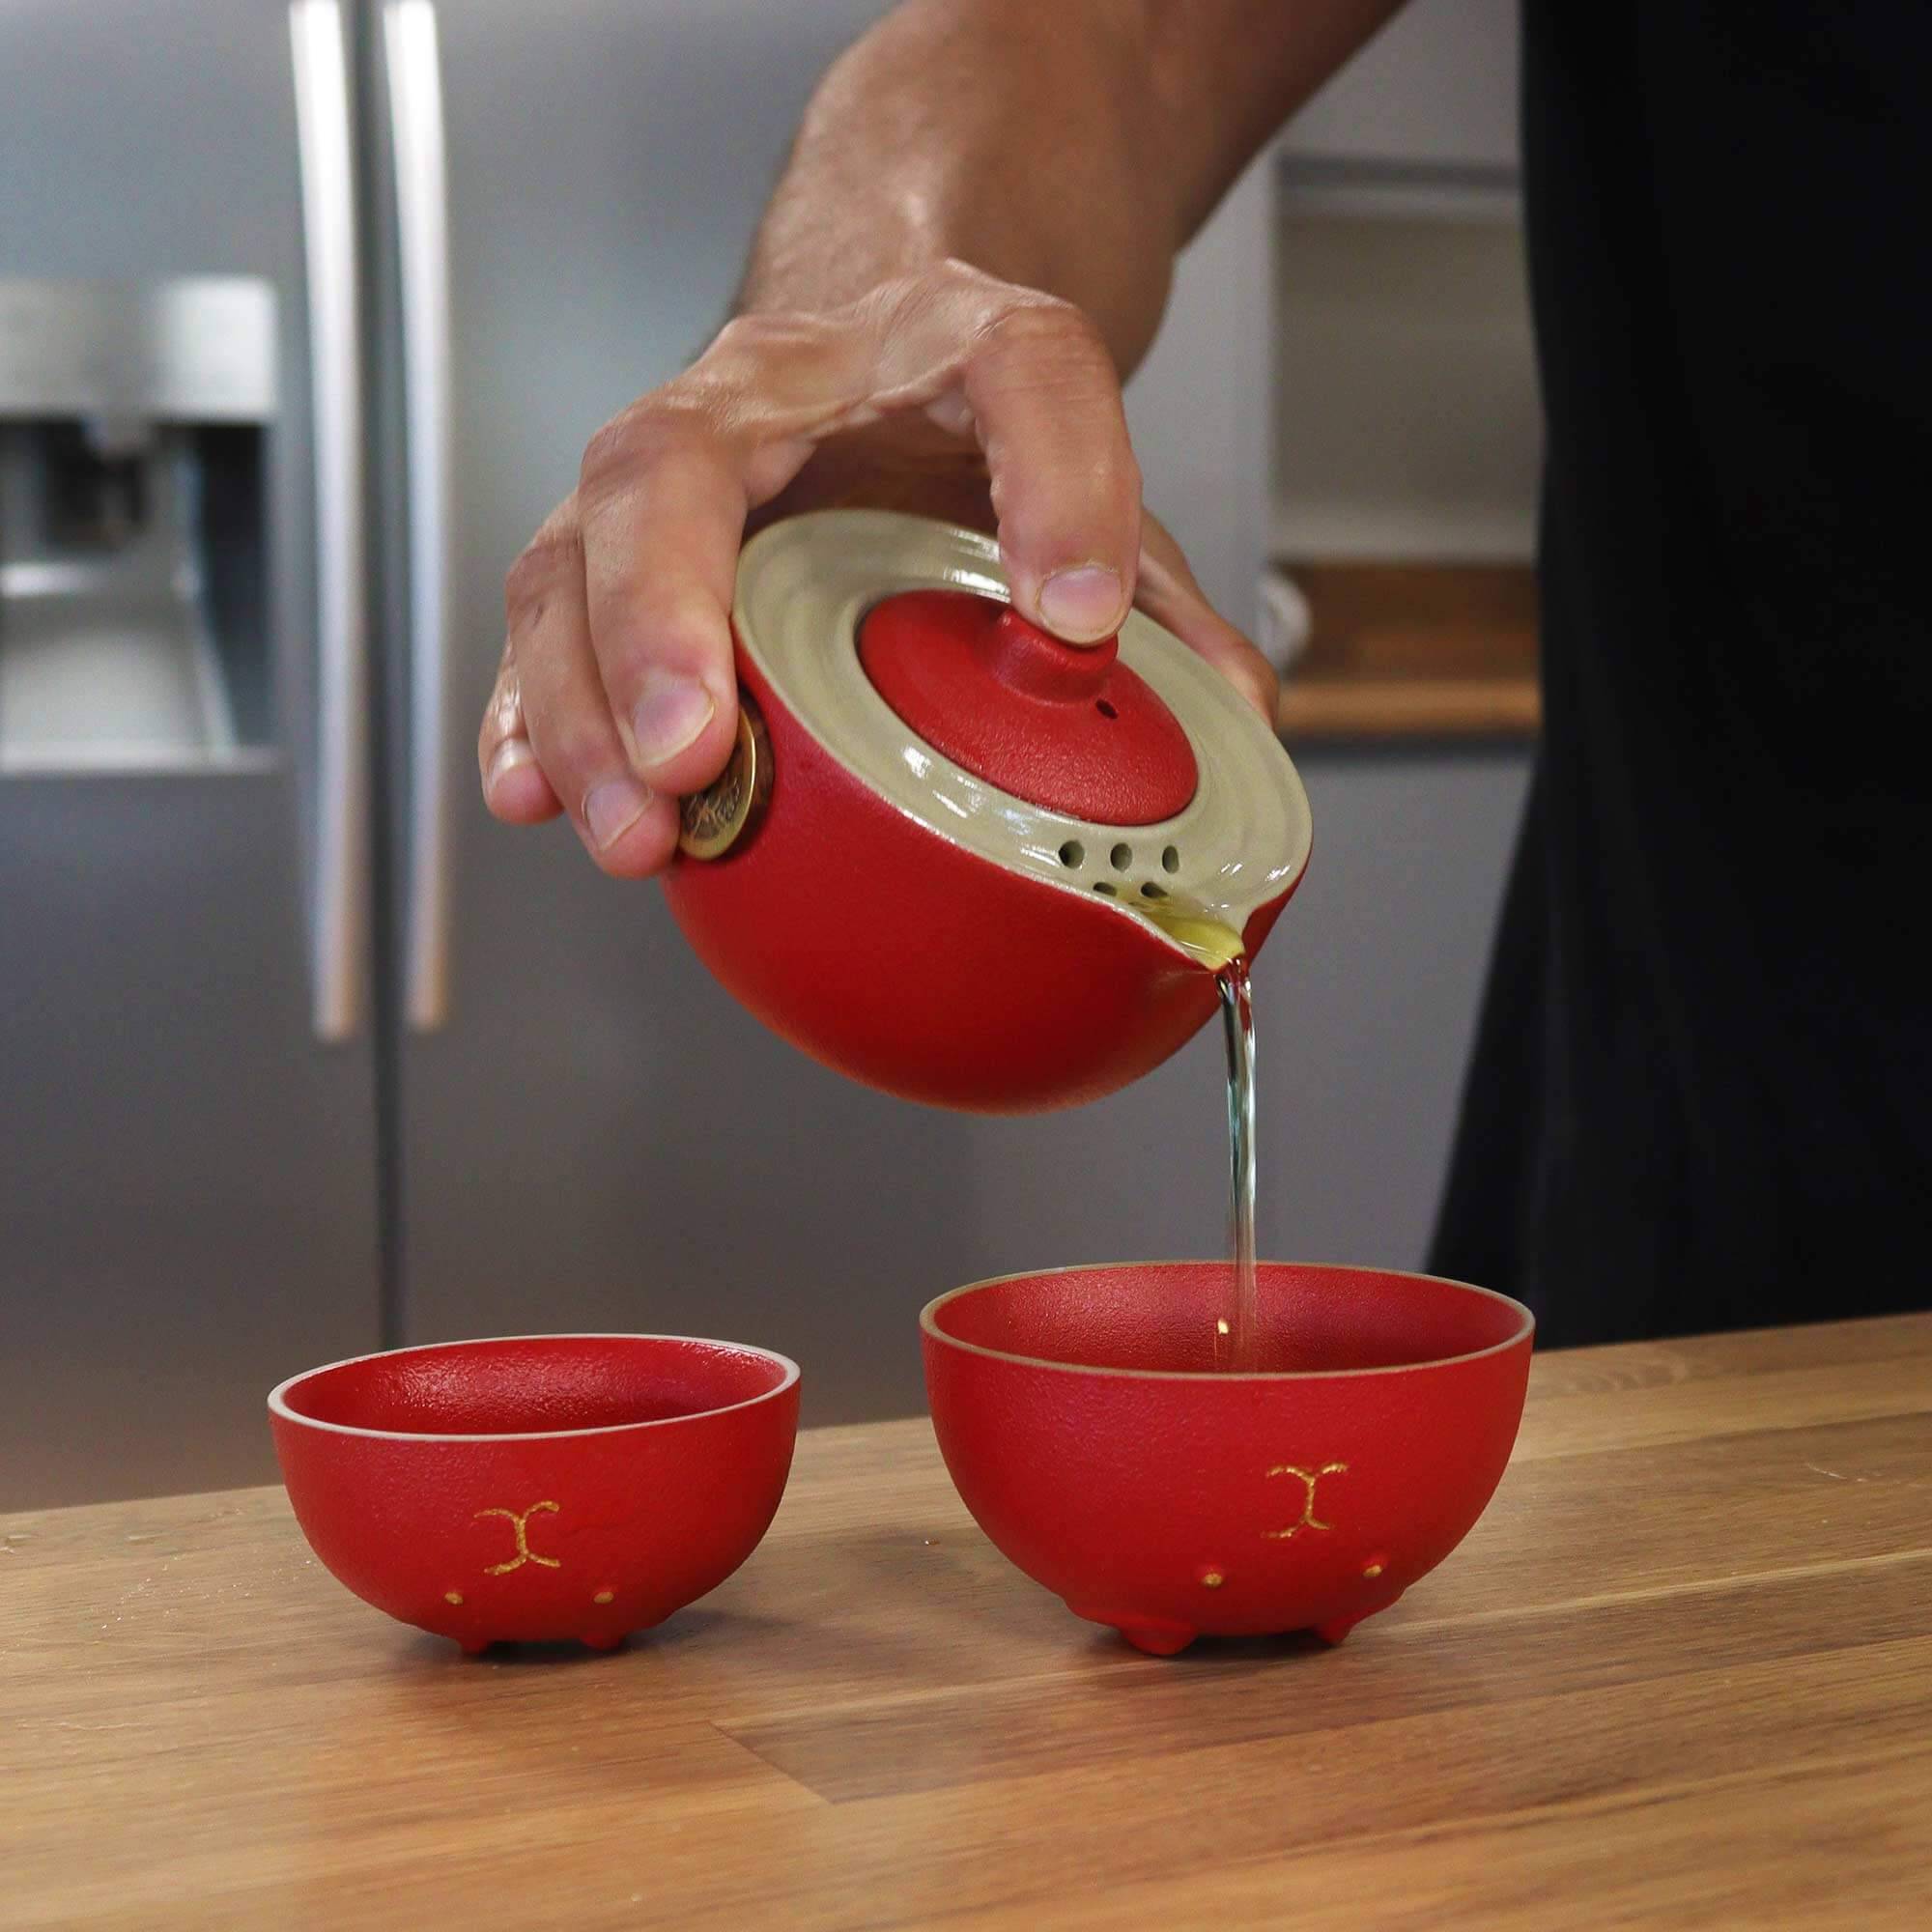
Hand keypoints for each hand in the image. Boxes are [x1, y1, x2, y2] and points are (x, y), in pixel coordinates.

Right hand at [478, 259, 1277, 876]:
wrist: (864, 320)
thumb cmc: (957, 398)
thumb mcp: (1077, 469)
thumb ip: (1157, 576)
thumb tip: (1223, 718)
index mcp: (936, 344)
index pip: (1018, 369)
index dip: (1057, 482)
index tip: (1077, 614)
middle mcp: (765, 386)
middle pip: (670, 464)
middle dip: (665, 618)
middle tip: (701, 754)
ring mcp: (664, 461)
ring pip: (567, 553)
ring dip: (580, 703)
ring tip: (638, 831)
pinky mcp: (606, 542)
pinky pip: (539, 618)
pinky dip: (526, 714)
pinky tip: (531, 798)